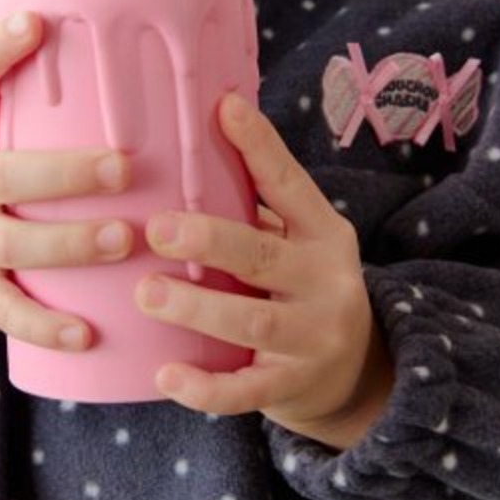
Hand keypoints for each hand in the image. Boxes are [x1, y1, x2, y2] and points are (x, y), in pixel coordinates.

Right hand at [0, 11, 131, 423]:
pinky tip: (86, 331)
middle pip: (1, 177)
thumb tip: (114, 41)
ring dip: (69, 244)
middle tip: (124, 166)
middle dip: (63, 173)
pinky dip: (44, 324)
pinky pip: (4, 311)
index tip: (35, 22)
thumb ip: (23, 101)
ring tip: (126, 238)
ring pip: (9, 246)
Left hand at [135, 93, 392, 447]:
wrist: (353, 375)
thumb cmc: (301, 290)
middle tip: (157, 228)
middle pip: (266, 255)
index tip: (224, 108)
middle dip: (211, 240)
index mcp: (324, 234)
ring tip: (146, 292)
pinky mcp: (292, 386)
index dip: (259, 146)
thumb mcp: (299, 243)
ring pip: (253, 321)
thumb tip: (187, 142)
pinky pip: (246, 391)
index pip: (291, 184)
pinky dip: (205, 388)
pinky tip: (166, 375)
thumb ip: (257, 208)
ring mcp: (312, 337)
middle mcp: (325, 282)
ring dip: (197, 307)